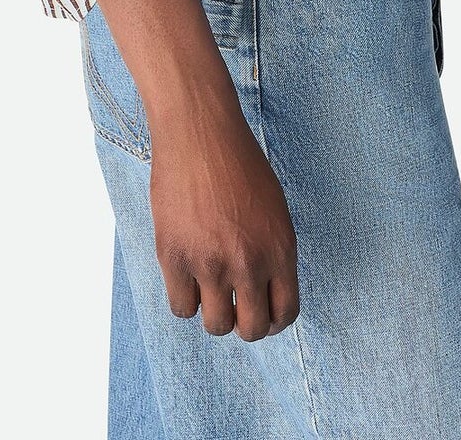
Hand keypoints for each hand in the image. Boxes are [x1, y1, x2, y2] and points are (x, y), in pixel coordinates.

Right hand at [148, 103, 300, 341]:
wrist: (199, 132)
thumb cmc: (237, 162)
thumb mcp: (274, 207)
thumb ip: (272, 251)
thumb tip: (264, 292)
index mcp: (281, 248)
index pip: (285, 314)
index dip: (273, 321)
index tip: (261, 312)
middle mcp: (249, 262)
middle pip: (252, 329)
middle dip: (244, 323)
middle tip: (233, 306)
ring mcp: (210, 263)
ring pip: (216, 326)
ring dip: (214, 314)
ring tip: (208, 288)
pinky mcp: (174, 257)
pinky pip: (181, 307)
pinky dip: (185, 298)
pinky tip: (186, 275)